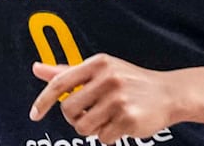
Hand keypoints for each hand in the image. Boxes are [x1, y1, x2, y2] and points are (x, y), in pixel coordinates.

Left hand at [29, 55, 174, 143]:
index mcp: (98, 63)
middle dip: (75, 118)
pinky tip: (121, 125)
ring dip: (92, 129)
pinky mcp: (129, 119)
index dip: (42, 100)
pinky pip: (103, 138)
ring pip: (84, 127)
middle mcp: (108, 78)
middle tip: (88, 116)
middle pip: (68, 110)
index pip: (60, 83)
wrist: (169, 93)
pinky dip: (108, 136)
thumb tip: (37, 68)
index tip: (34, 114)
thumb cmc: (129, 81)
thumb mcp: (100, 70)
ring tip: (107, 119)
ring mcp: (119, 99)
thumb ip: (67, 72)